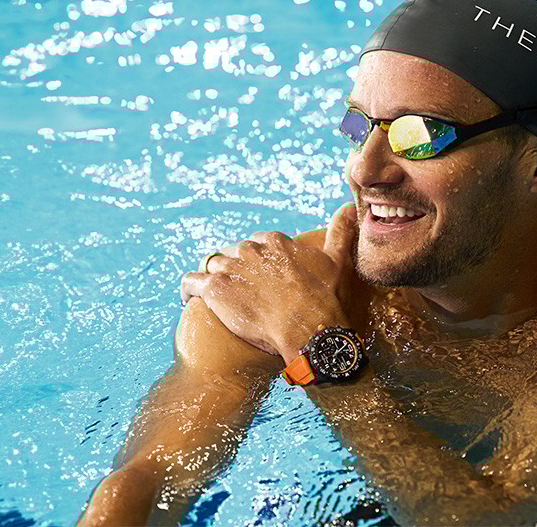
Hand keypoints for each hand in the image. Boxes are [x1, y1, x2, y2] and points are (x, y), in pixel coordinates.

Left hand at [181, 203, 360, 360]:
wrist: (307, 329)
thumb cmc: (324, 298)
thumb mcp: (336, 260)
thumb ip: (339, 232)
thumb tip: (349, 208)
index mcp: (274, 241)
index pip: (257, 242)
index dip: (258, 259)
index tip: (262, 274)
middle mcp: (249, 250)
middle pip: (233, 253)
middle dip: (237, 268)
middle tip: (243, 290)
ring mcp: (229, 268)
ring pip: (212, 264)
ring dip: (214, 277)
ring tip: (217, 295)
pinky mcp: (213, 289)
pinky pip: (190, 282)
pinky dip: (188, 288)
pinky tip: (190, 297)